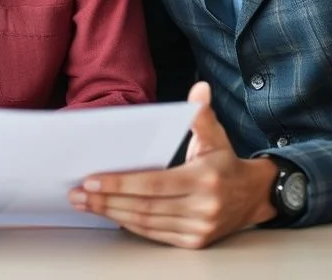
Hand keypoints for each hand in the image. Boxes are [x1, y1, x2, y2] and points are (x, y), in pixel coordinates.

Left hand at [68, 81, 278, 248]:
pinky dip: (130, 225)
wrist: (254, 196)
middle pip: (145, 206)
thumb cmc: (225, 163)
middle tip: (77, 193)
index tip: (91, 179)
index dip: (121, 183)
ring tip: (86, 203)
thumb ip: (201, 115)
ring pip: (146, 223)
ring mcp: (199, 228)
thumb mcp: (216, 137)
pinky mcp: (194, 241)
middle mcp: (203, 207)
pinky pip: (155, 234)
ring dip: (111, 213)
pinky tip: (110, 214)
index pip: (154, 183)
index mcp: (205, 179)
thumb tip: (199, 89)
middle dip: (107, 200)